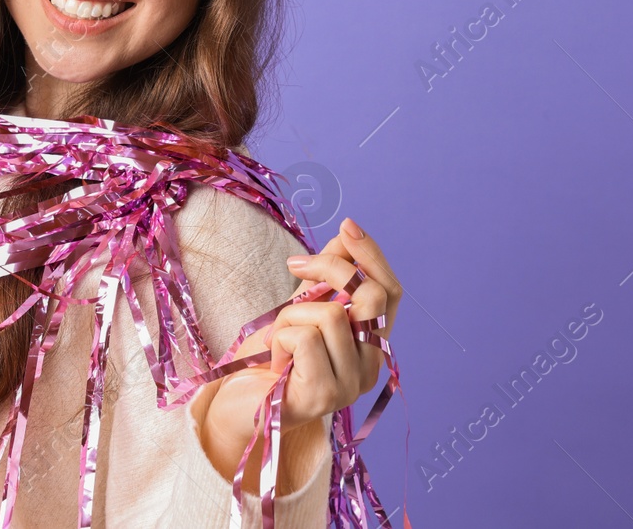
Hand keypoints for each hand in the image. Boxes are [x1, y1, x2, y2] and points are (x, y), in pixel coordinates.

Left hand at [192, 216, 400, 492]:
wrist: (241, 407)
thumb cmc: (273, 358)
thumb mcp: (302, 308)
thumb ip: (328, 278)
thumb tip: (347, 236)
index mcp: (371, 344)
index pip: (391, 292)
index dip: (372, 256)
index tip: (347, 224)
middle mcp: (371, 367)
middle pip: (369, 297)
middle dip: (329, 269)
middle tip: (296, 266)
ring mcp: (351, 386)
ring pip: (331, 315)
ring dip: (292, 314)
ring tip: (279, 337)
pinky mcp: (324, 396)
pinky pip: (306, 338)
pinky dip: (282, 336)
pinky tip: (276, 359)